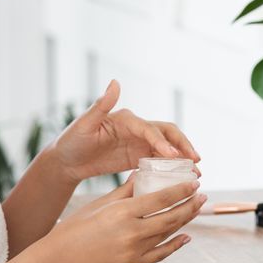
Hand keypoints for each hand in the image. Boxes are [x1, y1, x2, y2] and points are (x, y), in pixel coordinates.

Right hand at [38, 175, 206, 262]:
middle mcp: (131, 232)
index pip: (161, 199)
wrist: (60, 260)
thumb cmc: (75, 227)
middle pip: (170, 218)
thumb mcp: (100, 204)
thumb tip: (142, 173)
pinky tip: (185, 237)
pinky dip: (175, 245)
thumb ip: (124, 190)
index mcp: (122, 212)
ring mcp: (134, 252)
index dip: (181, 191)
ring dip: (185, 222)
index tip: (194, 183)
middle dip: (189, 206)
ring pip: (168, 234)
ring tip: (195, 210)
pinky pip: (160, 254)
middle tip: (202, 196)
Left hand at [52, 79, 200, 182]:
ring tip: (195, 173)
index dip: (161, 142)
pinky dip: (171, 169)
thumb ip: (101, 105)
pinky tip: (180, 180)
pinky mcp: (137, 158)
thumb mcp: (84, 124)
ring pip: (167, 148)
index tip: (172, 156)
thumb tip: (115, 82)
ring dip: (182, 159)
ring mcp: (138, 143)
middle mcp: (136, 128)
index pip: (149, 129)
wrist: (66, 161)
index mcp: (126, 119)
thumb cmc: (72, 140)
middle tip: (195, 161)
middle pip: (167, 133)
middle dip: (183, 146)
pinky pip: (159, 162)